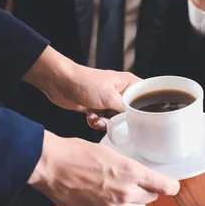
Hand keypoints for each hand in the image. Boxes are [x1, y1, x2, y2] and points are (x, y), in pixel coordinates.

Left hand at [24, 47, 140, 122]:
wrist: (60, 83)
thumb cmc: (85, 82)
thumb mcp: (110, 97)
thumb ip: (125, 111)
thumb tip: (134, 121)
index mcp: (128, 83)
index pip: (144, 97)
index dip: (143, 110)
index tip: (139, 120)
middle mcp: (120, 92)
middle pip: (130, 112)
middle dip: (120, 120)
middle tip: (112, 121)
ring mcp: (108, 100)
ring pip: (115, 119)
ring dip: (106, 123)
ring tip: (98, 119)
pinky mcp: (97, 107)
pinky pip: (103, 120)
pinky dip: (97, 122)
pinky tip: (90, 117)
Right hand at [28, 132, 179, 205]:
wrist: (51, 166)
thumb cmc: (77, 153)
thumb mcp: (111, 152)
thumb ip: (129, 167)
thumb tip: (140, 174)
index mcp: (130, 172)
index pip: (163, 185)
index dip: (169, 186)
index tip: (171, 186)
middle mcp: (124, 193)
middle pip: (151, 199)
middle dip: (147, 190)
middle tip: (137, 182)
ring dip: (134, 203)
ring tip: (122, 191)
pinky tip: (108, 199)